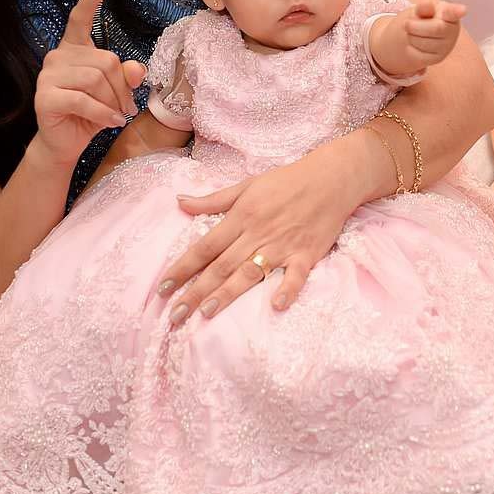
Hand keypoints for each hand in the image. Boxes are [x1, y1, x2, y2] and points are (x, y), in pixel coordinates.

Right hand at [30, 0, 146, 167]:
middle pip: (105, 61)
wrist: (65, 142)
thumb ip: (126, 76)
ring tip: (119, 115)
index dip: (89, 2)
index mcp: (74, 49)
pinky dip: (104, 114)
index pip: (79, 21)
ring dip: (114, 102)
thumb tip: (137, 69)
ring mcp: (48, 75)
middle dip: (122, 87)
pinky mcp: (45, 97)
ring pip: (95, 80)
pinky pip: (84, 101)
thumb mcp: (114, 92)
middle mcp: (58, 56)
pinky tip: (113, 122)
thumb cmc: (91, 113)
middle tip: (128, 107)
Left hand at [157, 145, 365, 323]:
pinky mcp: (307, 254)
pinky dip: (287, 289)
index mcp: (241, 217)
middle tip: (174, 315)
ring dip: (228, 293)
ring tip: (206, 313)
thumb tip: (179, 201)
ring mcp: (283, 245)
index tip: (162, 288)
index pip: (205, 246)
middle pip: (221, 265)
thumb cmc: (286, 181)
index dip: (182, 268)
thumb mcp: (246, 185)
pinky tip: (276, 305)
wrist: (330, 178)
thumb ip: (213, 200)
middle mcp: (258, 233)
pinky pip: (296, 275)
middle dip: (196, 291)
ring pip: (250, 272)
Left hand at [398, 0, 466, 69]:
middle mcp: (453, 31)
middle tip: (407, 23)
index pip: (453, 13)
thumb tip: (428, 6)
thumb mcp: (423, 8)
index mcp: (450, 14)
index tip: (462, 10)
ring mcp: (447, 47)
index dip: (457, 11)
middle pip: (435, 28)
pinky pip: (419, 53)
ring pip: (423, 42)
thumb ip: (424, 7)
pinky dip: (412, 46)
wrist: (421, 34)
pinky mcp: (438, 58)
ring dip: (411, 36)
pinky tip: (417, 42)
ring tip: (414, 32)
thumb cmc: (426, 17)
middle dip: (415, 26)